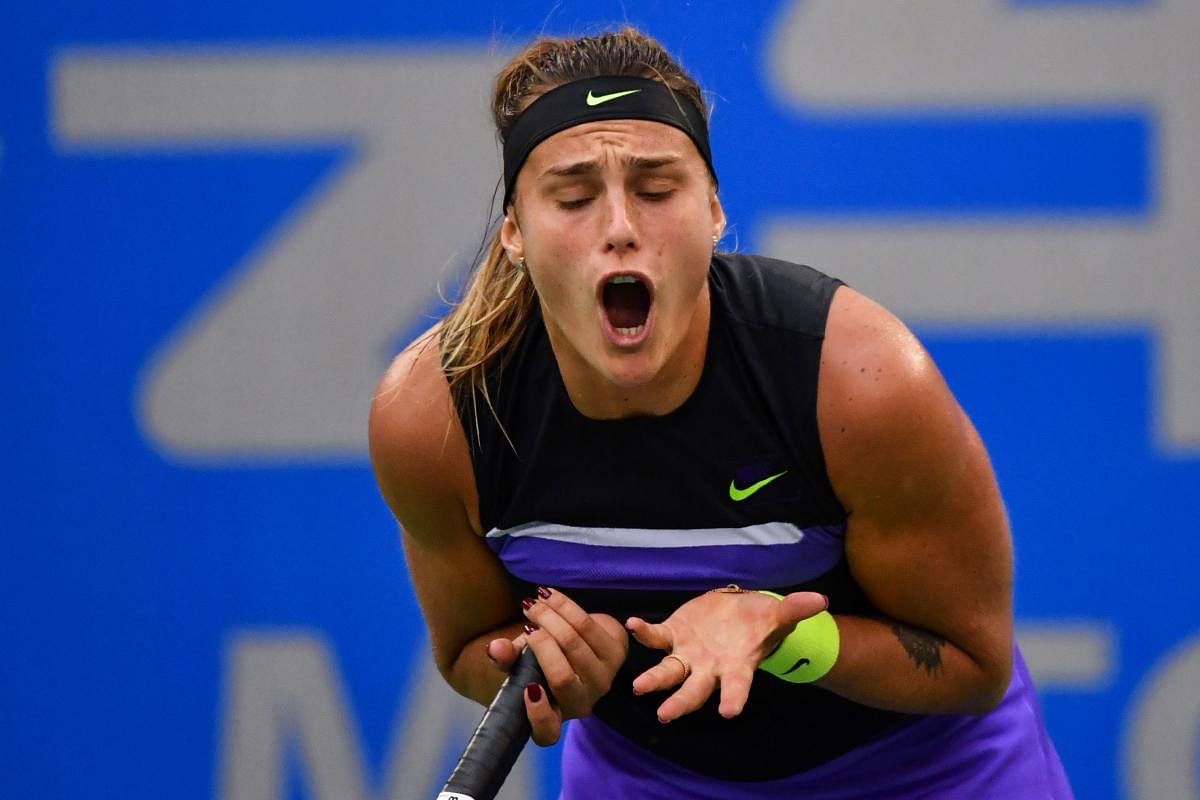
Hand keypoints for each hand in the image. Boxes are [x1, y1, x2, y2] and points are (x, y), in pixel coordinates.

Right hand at [487, 587, 627, 745]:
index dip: (539, 714)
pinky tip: (550, 596)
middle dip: (540, 643)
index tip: (529, 688)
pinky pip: (588, 626)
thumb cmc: (546, 660)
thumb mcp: (522, 663)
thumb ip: (507, 660)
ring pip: (575, 643)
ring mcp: (603, 680)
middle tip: (523, 621)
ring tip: (533, 602)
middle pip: (561, 676)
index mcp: (556, 716)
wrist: (584, 643)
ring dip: (551, 617)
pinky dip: (565, 608)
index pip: (548, 731)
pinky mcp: (617, 654)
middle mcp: (582, 704)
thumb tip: (496, 648)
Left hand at [626, 589, 827, 722]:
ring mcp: (687, 654)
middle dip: (680, 703)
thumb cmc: (758, 620)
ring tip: (639, 687)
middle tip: (666, 715)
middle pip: (694, 691)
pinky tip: (633, 625)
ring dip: (653, 679)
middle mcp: (709, 667)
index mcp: (736, 667)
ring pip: (668, 672)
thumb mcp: (776, 615)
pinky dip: (645, 633)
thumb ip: (793, 610)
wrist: (736, 610)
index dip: (733, 699)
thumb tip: (820, 600)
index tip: (729, 713)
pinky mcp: (672, 635)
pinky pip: (656, 637)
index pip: (737, 688)